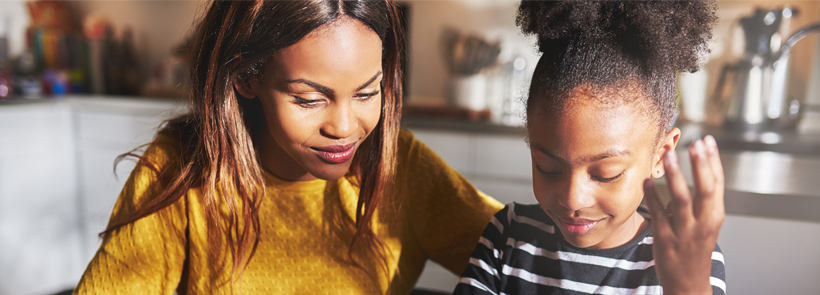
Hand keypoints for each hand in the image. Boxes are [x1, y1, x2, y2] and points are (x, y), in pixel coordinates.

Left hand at [643, 135, 724, 294]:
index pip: (717, 184)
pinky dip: (653, 197)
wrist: (688, 283)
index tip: (707, 140)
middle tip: (694, 143)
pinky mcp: (665, 239)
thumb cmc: (695, 246)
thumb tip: (697, 162)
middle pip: (704, 190)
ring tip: (669, 155)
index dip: (713, 161)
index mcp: (715, 216)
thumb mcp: (706, 221)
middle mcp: (703, 223)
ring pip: (682, 200)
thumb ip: (702, 197)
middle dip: (701, 165)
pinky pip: (658, 214)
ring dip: (676, 177)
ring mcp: (684, 232)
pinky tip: (647, 181)